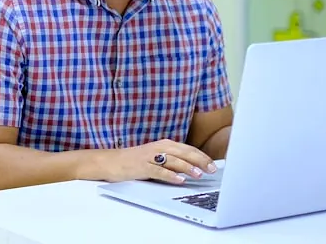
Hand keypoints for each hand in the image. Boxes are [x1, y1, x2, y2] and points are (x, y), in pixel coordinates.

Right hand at [90, 139, 217, 184]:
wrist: (111, 161)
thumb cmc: (134, 160)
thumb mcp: (155, 157)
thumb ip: (171, 160)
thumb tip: (191, 168)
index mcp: (164, 144)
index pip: (188, 149)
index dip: (202, 156)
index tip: (214, 164)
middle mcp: (159, 148)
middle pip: (184, 153)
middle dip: (200, 161)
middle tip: (212, 169)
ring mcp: (150, 157)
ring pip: (173, 161)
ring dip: (187, 167)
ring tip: (199, 174)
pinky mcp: (142, 167)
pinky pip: (159, 171)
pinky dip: (170, 176)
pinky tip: (179, 180)